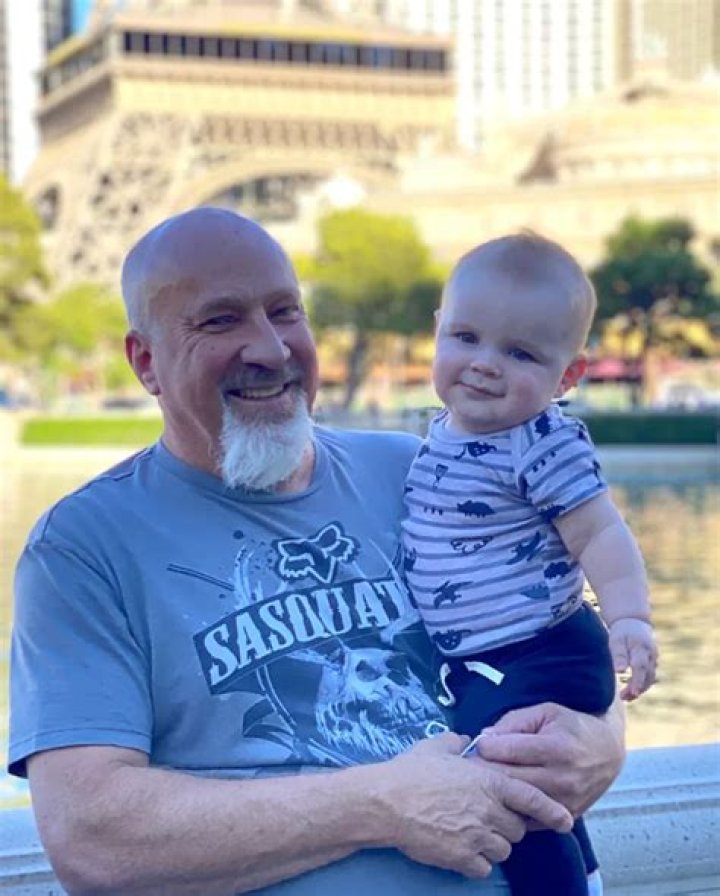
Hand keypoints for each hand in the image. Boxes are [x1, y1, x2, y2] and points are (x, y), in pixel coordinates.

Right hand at [380, 732, 572, 877]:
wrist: (387, 801)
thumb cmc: (411, 771)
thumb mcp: (437, 747)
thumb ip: (457, 744)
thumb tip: (465, 741)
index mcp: (488, 781)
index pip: (531, 798)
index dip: (551, 810)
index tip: (565, 820)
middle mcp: (488, 809)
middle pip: (517, 828)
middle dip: (508, 825)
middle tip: (488, 818)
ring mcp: (477, 835)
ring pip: (503, 849)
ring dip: (494, 844)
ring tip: (474, 834)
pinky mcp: (462, 857)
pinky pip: (483, 867)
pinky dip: (477, 861)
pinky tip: (462, 850)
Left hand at [471, 701, 625, 817]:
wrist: (609, 752)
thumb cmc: (572, 726)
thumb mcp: (545, 712)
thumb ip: (513, 722)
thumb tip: (485, 737)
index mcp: (556, 748)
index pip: (507, 751)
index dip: (485, 746)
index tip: (478, 743)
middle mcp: (561, 778)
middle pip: (507, 779)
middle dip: (484, 771)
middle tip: (470, 765)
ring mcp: (564, 801)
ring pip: (516, 802)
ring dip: (496, 791)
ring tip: (484, 780)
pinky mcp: (565, 815)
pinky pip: (529, 819)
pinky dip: (513, 808)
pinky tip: (505, 796)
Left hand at [609, 617, 657, 699]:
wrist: (634, 622)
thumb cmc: (622, 632)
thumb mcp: (616, 640)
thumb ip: (618, 655)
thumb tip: (619, 671)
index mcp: (642, 647)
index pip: (641, 667)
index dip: (638, 681)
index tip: (633, 693)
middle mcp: (651, 655)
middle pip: (647, 676)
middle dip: (637, 689)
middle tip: (623, 697)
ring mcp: (654, 659)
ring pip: (650, 678)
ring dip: (640, 689)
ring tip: (624, 697)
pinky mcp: (653, 663)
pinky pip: (649, 677)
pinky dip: (642, 684)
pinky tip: (630, 690)